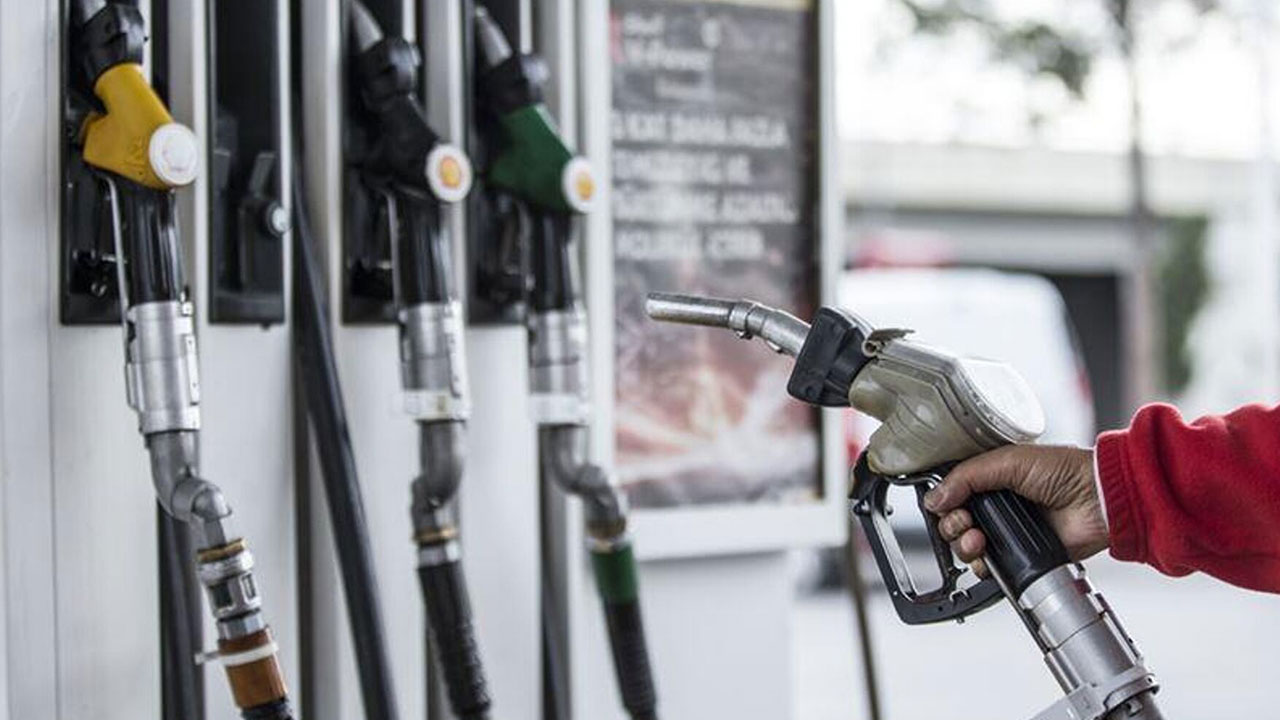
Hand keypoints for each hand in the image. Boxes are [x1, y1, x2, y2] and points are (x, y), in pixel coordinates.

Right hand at [922, 445, 1107, 576]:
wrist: (1098, 500)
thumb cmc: (1065, 471)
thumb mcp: (1009, 461)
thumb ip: (967, 476)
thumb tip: (935, 497)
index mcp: (990, 478)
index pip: (951, 493)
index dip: (944, 502)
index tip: (948, 505)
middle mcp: (996, 505)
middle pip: (953, 521)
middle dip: (951, 525)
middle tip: (965, 522)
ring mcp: (1006, 531)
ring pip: (965, 546)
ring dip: (963, 544)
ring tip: (978, 539)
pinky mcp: (1019, 556)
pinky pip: (987, 567)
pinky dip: (980, 566)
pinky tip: (986, 555)